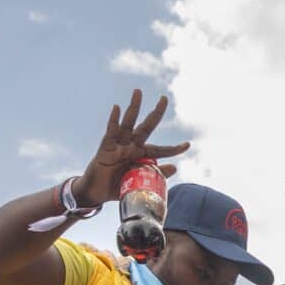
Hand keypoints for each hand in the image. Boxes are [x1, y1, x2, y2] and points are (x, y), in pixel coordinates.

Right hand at [75, 90, 189, 206]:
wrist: (96, 192)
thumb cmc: (116, 186)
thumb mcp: (139, 183)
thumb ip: (155, 175)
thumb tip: (175, 167)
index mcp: (141, 155)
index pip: (161, 150)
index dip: (174, 149)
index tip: (188, 145)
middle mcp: (131, 146)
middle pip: (146, 127)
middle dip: (156, 113)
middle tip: (164, 98)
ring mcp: (118, 145)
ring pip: (128, 123)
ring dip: (133, 108)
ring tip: (138, 92)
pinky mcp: (105, 147)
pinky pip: (110, 132)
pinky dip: (114, 120)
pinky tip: (117, 108)